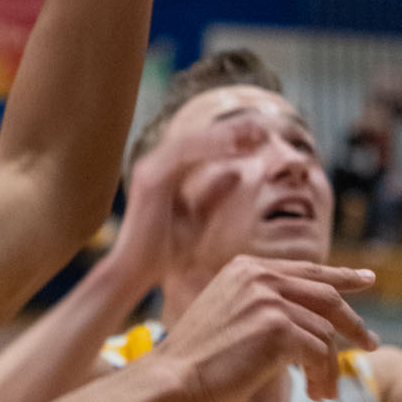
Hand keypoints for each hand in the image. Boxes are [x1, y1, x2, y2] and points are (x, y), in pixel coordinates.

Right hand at [110, 123, 247, 296]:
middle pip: (197, 137)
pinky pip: (183, 154)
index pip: (201, 147)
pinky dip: (209, 148)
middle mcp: (156, 165)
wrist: (138, 271)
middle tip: (263, 130)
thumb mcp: (199, 219)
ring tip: (253, 134)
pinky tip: (233, 147)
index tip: (261, 138)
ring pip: (191, 141)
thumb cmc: (164, 251)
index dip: (231, 139)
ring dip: (224, 135)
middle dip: (231, 131)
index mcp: (167, 172)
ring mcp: (150, 168)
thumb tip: (237, 173)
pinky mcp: (150, 178)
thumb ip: (214, 195)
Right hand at [161, 257, 375, 401]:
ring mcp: (269, 300)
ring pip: (325, 333)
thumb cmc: (197, 359)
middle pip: (326, 296)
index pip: (306, 270)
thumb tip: (309, 320)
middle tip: (370, 343)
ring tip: (323, 391)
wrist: (173, 380)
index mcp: (245, 268)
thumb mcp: (230, 316)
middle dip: (353, 322)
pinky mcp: (278, 329)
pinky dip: (323, 377)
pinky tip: (315, 394)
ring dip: (330, 367)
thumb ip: (263, 305)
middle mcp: (259, 276)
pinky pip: (320, 353)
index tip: (367, 279)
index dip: (342, 275)